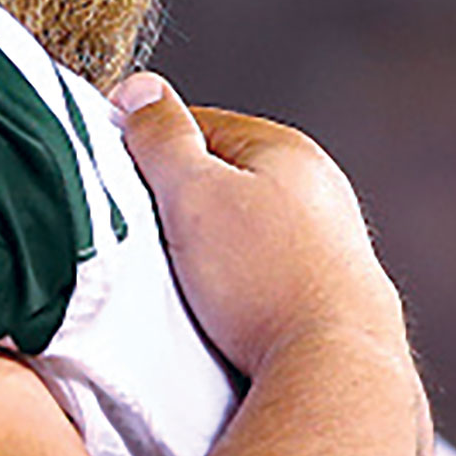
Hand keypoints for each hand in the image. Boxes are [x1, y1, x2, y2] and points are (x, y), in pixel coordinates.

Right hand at [111, 73, 409, 379]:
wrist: (333, 367)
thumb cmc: (262, 279)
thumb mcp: (192, 194)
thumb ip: (161, 138)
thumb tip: (141, 89)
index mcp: (286, 150)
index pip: (198, 125)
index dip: (150, 150)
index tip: (122, 186)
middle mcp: (318, 188)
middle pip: (223, 179)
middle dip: (181, 203)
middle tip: (146, 237)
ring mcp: (331, 242)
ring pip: (244, 228)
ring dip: (208, 247)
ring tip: (184, 280)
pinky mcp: (331, 292)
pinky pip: (265, 271)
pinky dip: (238, 282)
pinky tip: (223, 309)